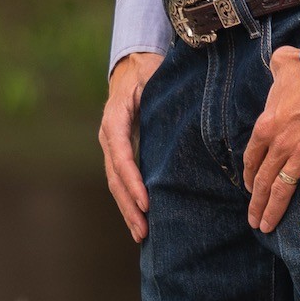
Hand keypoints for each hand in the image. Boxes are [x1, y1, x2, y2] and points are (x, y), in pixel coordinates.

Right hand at [100, 50, 161, 240]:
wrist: (132, 66)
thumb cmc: (148, 71)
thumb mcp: (154, 76)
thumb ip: (163, 92)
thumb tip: (190, 107)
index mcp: (115, 118)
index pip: (121, 154)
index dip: (132, 179)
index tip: (145, 202)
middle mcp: (109, 135)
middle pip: (116, 176)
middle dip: (129, 205)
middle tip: (143, 230)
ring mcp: (111, 146)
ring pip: (116, 184)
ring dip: (127, 210)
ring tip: (141, 234)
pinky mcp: (119, 152)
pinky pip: (122, 180)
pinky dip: (129, 200)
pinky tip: (140, 219)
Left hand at [243, 46, 299, 238]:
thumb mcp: (284, 63)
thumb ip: (276, 66)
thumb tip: (278, 62)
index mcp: (266, 125)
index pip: (252, 158)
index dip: (250, 176)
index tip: (250, 188)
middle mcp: (279, 145)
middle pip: (264, 180)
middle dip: (257, 203)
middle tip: (253, 220)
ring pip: (282, 191)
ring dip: (273, 212)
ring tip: (266, 228)